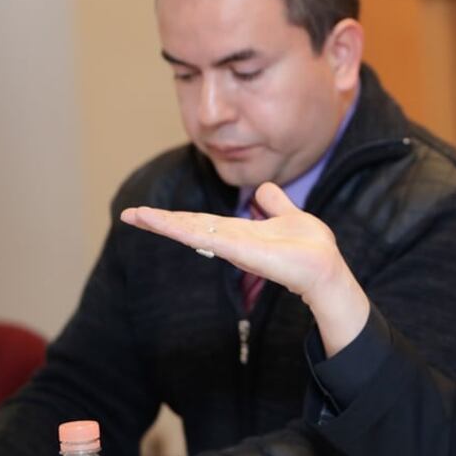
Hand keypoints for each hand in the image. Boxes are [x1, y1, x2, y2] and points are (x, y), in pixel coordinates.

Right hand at [120, 182, 369, 355]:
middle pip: (190, 226)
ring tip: (135, 215)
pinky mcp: (240, 251)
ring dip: (165, 223)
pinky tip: (166, 223)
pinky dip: (185, 230)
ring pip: (193, 231)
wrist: (326, 267)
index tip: (149, 211)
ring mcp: (234, 247)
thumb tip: (262, 188)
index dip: (178, 216)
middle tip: (130, 214)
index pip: (202, 221)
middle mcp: (232, 240)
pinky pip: (208, 238)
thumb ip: (275, 203)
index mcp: (240, 231)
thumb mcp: (290, 215)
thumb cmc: (311, 248)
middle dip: (160, 220)